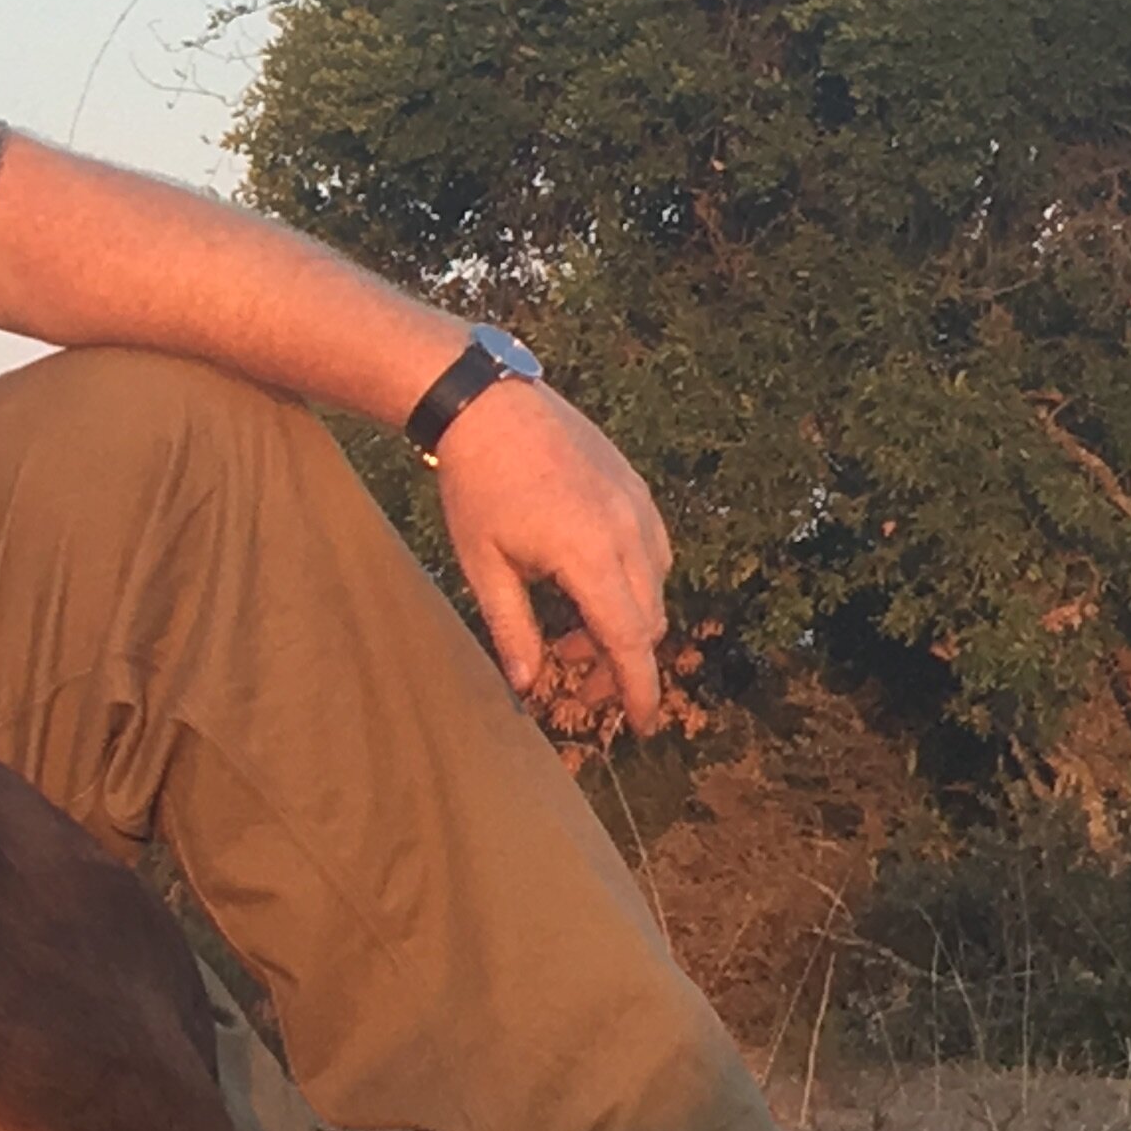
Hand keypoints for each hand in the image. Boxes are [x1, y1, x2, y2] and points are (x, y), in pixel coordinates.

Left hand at [430, 381, 674, 732]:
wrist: (487, 406)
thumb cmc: (476, 486)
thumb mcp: (484, 564)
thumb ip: (512, 628)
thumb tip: (528, 686)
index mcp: (591, 555)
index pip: (630, 639)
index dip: (639, 688)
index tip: (640, 725)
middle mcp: (628, 531)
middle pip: (647, 620)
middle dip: (621, 661)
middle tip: (577, 679)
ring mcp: (638, 506)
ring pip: (654, 587)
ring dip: (625, 620)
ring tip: (571, 630)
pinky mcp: (637, 488)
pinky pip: (653, 550)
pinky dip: (632, 582)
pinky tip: (588, 583)